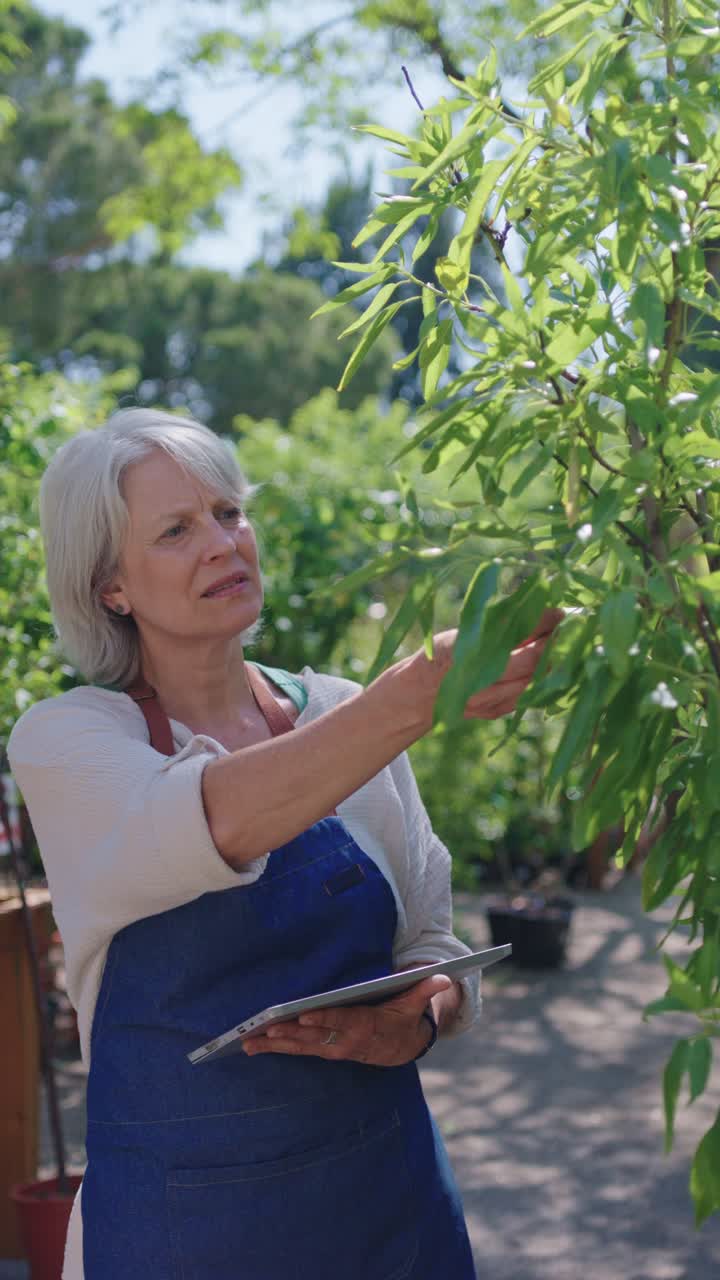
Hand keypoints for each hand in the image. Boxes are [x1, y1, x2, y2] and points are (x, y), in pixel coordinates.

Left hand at [242, 975, 451, 1066]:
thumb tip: (443, 976)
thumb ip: (425, 989)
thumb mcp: (415, 1002)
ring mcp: (333, 1048)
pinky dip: (275, 1048)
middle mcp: (346, 1041)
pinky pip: (297, 1051)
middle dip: (289, 1034)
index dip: (323, 1021)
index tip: (304, 1017)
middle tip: (266, 1029)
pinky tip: (253, 1045)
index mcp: (365, 1026)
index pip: (342, 1023)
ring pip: (300, 1048)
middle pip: (314, 1038)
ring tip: (248, 1041)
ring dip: (275, 1044)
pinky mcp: (323, 1050)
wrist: (400, 1047)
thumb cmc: (402, 1016)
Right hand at [413, 606, 563, 721]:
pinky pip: (527, 695)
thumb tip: (533, 609)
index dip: (544, 626)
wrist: (421, 693)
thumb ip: (497, 625)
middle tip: (564, 628)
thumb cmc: (442, 654)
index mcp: (472, 656)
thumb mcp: (465, 633)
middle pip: (534, 665)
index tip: (559, 613)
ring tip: (560, 644)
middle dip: (553, 644)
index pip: (521, 640)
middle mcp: (483, 683)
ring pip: (535, 682)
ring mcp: (491, 701)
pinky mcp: (496, 712)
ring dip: (551, 663)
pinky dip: (540, 679)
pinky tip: (546, 664)